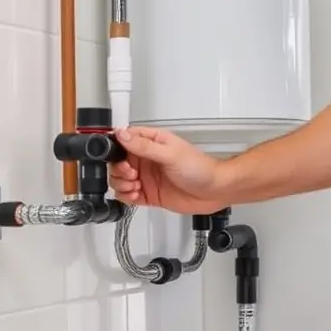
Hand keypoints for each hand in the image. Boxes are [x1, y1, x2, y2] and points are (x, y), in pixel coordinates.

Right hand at [109, 127, 227, 213]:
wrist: (214, 191)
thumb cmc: (200, 168)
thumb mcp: (170, 154)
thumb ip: (144, 146)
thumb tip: (122, 134)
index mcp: (152, 142)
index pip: (125, 140)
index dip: (116, 148)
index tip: (119, 156)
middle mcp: (147, 159)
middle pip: (118, 162)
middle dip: (119, 169)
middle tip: (131, 173)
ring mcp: (146, 177)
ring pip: (119, 179)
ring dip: (121, 183)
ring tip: (135, 185)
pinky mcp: (148, 194)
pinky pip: (127, 195)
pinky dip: (126, 196)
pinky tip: (135, 195)